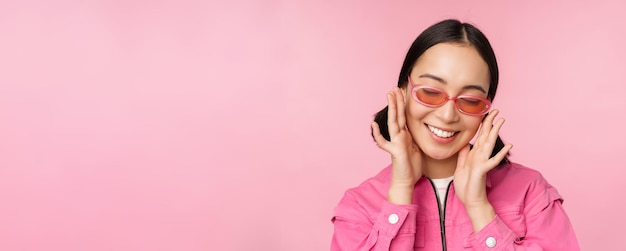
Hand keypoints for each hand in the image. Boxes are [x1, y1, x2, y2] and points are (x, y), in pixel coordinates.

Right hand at [372, 87, 422, 203]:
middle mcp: (399, 136)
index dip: (403, 104)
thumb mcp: (419, 148)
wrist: (406, 181)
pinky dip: (378, 134)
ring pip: (393, 122)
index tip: (403, 91)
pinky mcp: (395, 151)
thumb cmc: (412, 167)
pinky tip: (374, 125)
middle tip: (394, 87)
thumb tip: (426, 130)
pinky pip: (384, 142)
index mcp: (406, 135)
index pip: (404, 116)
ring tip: (389, 95)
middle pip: (398, 115)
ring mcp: (396, 142)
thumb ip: (417, 138)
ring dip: (391, 108)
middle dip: (396, 101)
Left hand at [453, 109, 512, 230]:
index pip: (480, 136)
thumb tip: (466, 143)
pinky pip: (492, 160)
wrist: (470, 201)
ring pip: (490, 144)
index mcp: (475, 154)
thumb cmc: (466, 186)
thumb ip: (464, 155)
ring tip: (502, 121)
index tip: (487, 113)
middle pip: (486, 136)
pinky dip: (500, 153)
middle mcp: (480, 156)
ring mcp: (483, 162)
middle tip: (497, 110)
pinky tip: (509, 145)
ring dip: (495, 132)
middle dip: (491, 123)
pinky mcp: (483, 170)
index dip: (483, 125)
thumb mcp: (461, 167)